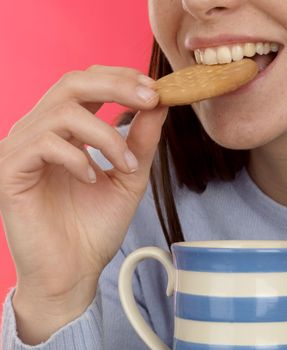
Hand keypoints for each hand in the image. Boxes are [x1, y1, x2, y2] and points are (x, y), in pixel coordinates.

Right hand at [0, 65, 167, 343]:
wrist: (73, 270)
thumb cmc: (96, 226)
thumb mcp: (129, 176)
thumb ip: (141, 140)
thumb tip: (160, 104)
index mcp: (66, 130)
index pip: (87, 84)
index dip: (120, 78)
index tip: (156, 89)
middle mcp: (40, 131)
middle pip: (71, 83)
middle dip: (116, 86)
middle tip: (150, 99)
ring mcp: (22, 149)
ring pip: (62, 113)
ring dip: (106, 136)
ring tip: (126, 166)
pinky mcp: (10, 171)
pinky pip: (44, 144)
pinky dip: (78, 158)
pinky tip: (92, 179)